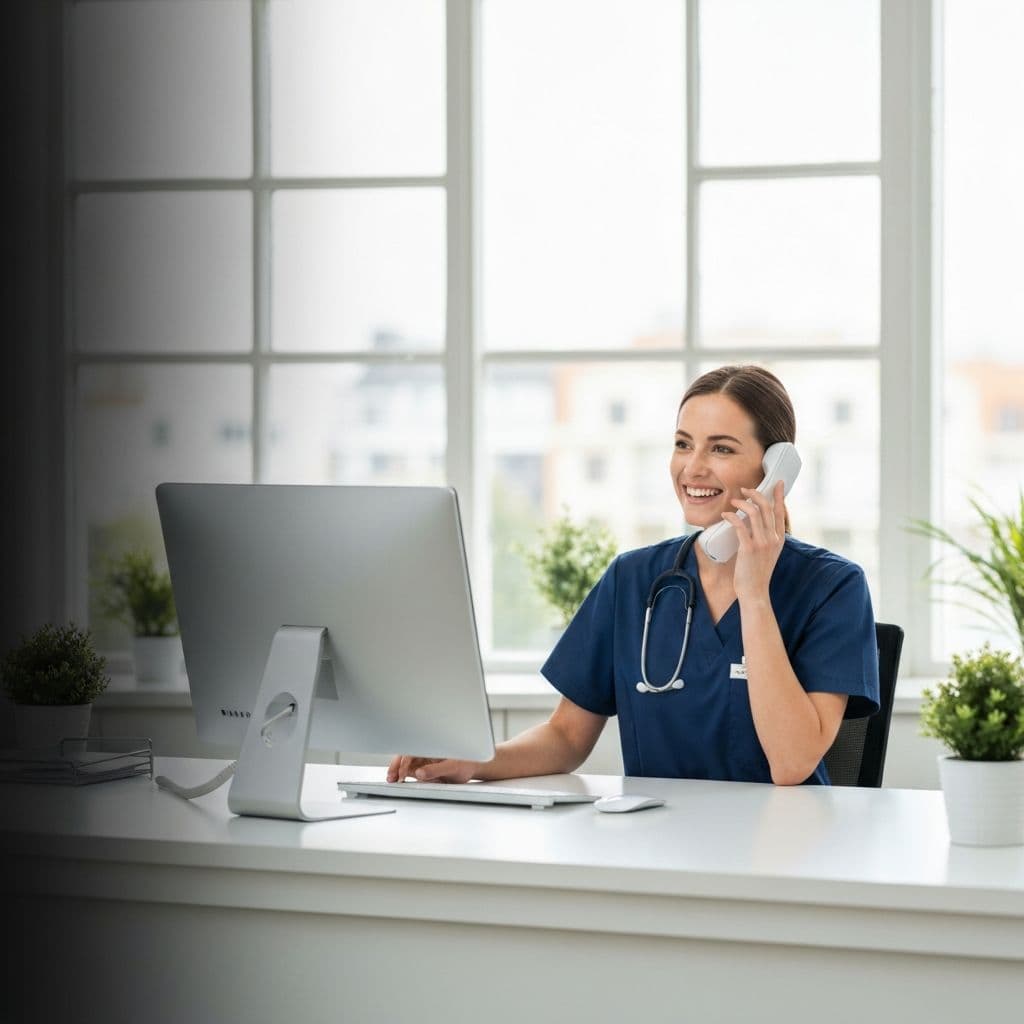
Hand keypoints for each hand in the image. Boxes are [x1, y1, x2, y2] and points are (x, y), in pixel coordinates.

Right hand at [386, 754, 479, 783]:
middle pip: (405, 756)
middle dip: (396, 766)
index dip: (404, 761)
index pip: (412, 751)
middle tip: (391, 777)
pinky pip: (410, 771)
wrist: (474, 768)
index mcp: (432, 746)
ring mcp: (424, 760)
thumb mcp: (453, 767)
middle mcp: (426, 751)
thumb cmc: (467, 763)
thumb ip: (436, 769)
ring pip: (405, 764)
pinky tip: (399, 780)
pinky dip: (403, 775)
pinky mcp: (424, 768)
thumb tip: (420, 773)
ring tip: (392, 780)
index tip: (401, 773)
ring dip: (397, 771)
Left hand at [722, 479, 785, 598]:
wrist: (755, 591)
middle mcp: (773, 538)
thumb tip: (755, 522)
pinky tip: (725, 515)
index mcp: (780, 539)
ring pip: (754, 513)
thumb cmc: (757, 572)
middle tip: (745, 489)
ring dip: (742, 503)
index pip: (781, 512)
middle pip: (767, 508)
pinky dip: (732, 516)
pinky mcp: (749, 548)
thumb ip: (766, 537)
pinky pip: (740, 526)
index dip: (779, 496)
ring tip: (734, 501)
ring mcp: (762, 543)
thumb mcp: (768, 553)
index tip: (777, 483)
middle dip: (756, 494)